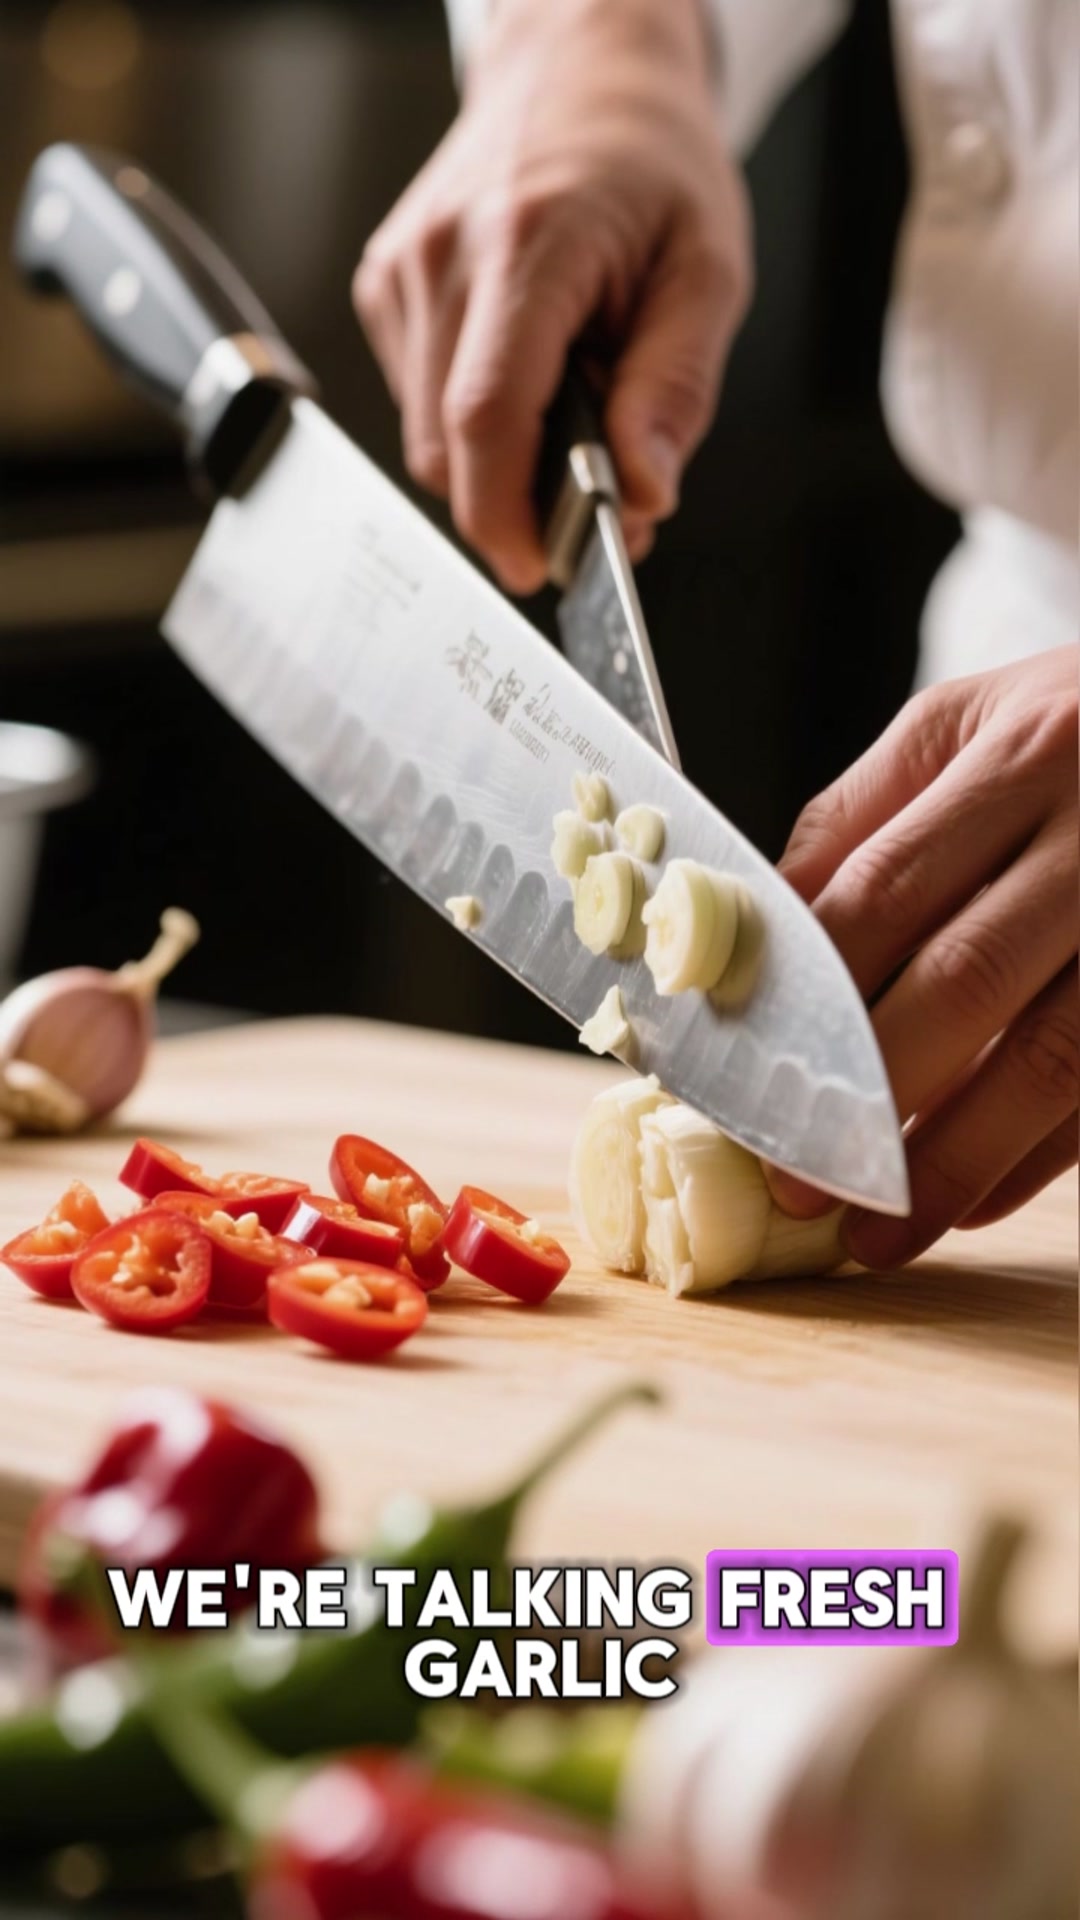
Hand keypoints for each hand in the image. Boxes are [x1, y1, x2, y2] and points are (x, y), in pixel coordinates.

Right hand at [353, 0, 750, 591]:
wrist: (578, 63)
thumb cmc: (651, 161)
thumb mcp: (708, 269)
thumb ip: (676, 388)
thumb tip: (645, 495)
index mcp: (528, 244)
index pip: (487, 416)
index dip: (504, 513)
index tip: (536, 567)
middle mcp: (444, 256)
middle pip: (448, 446)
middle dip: (516, 501)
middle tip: (596, 492)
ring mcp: (401, 272)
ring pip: (430, 436)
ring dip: (500, 458)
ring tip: (570, 399)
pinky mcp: (384, 287)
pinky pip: (420, 401)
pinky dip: (476, 419)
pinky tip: (527, 370)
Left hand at [767, 648, 1077, 1266]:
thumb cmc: (1078, 727)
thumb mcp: (972, 722)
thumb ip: (862, 817)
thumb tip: (760, 933)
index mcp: (1025, 749)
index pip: (885, 888)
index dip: (806, 994)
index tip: (742, 1074)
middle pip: (968, 978)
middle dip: (870, 1091)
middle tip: (794, 1178)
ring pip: (1056, 1056)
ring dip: (957, 1159)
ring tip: (879, 1231)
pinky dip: (1041, 1159)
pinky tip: (973, 1202)